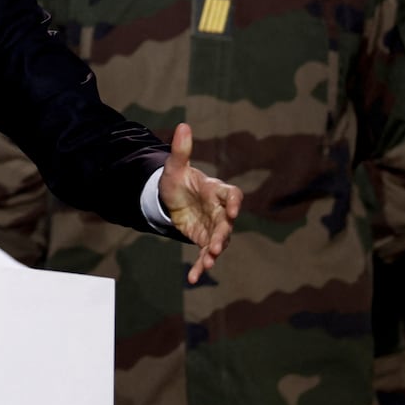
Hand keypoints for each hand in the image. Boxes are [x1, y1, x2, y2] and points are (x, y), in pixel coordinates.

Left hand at [158, 122, 240, 282]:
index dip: (234, 203)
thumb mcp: (174, 167)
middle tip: (215, 246)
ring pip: (219, 241)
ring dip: (214, 252)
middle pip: (226, 223)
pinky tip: (193, 278)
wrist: (170, 198)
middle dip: (222, 235)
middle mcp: (219, 211)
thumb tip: (183, 125)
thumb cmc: (178, 180)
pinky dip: (200, 266)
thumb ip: (180, 150)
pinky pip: (205, 255)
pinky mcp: (203, 240)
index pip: (232, 195)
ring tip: (207, 263)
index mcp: (216, 191)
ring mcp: (213, 227)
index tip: (233, 211)